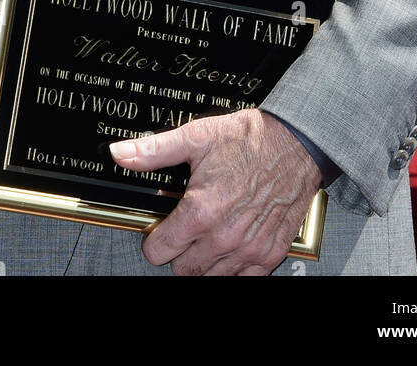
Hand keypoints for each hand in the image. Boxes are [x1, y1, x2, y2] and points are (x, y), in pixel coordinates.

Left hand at [109, 109, 322, 275]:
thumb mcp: (196, 136)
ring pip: (211, 278)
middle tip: (185, 231)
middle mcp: (224, 236)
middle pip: (182, 270)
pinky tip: (230, 247)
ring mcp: (248, 248)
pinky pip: (244, 280)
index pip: (159, 251)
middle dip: (178, 253)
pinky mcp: (270, 253)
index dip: (154, 239)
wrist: (296, 143)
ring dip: (204, 263)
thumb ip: (154, 151)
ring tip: (207, 237)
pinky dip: (233, 269)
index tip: (160, 229)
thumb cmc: (250, 139)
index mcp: (201, 211)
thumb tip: (120, 153)